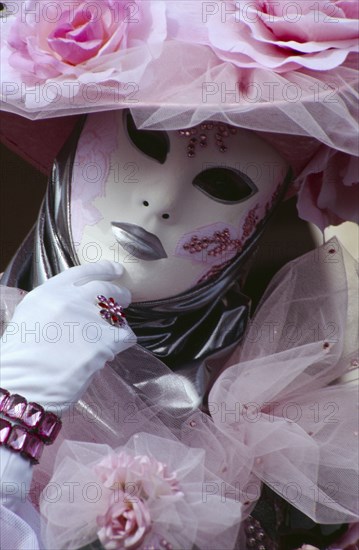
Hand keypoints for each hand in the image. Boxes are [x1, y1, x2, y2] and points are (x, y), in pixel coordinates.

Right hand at [0, 261, 135, 409]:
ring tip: (115, 332)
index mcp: (48, 292)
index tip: (115, 270)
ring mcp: (88, 320)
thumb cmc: (20, 360)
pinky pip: (125, 336)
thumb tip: (77, 302)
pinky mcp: (103, 342)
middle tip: (125, 298)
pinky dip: (123, 342)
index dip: (103, 269)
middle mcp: (69, 300)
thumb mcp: (29, 317)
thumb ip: (53, 303)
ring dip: (119, 321)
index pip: (83, 272)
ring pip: (118, 313)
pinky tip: (114, 350)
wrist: (22, 388)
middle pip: (105, 288)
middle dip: (118, 293)